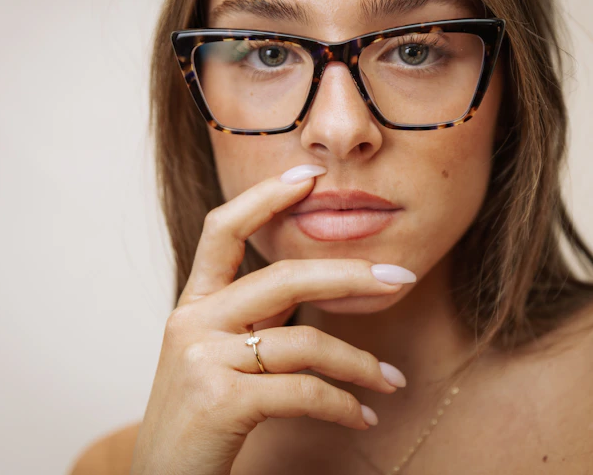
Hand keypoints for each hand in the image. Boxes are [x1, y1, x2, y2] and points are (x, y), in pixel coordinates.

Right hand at [130, 165, 414, 474]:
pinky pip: (303, 391)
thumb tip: (320, 287)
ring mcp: (202, 359)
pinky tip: (364, 416)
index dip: (264, 196)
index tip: (309, 176)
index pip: (223, 230)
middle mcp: (192, 322)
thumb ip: (255, 319)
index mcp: (193, 305)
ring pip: (305, 342)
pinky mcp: (220, 400)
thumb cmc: (202, 417)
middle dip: (350, 276)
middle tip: (401, 279)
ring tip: (392, 382)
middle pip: (284, 278)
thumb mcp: (217, 356)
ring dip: (360, 363)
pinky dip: (343, 404)